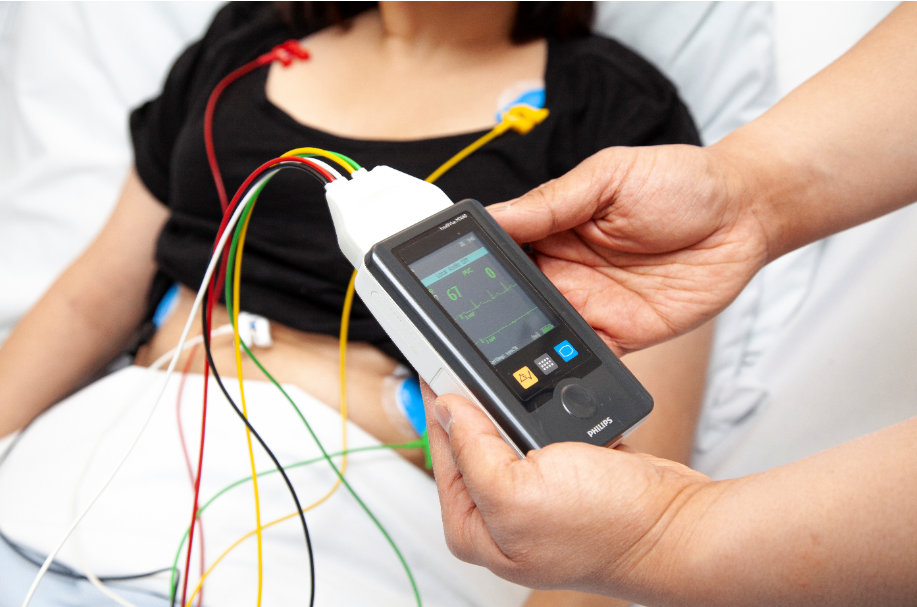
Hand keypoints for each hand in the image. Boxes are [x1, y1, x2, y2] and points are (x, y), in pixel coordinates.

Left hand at [421, 382, 714, 602]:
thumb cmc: (606, 528)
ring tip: (512, 379)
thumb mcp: (517, 491)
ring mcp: (532, 494)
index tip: (436, 364)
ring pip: (503, 432)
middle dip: (474, 405)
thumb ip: (472, 450)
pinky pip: (537, 431)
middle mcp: (498, 515)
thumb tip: (448, 408)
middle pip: (468, 442)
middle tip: (474, 365)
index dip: (440, 406)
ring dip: (508, 404)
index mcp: (472, 529)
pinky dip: (538, 411)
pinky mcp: (563, 474)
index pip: (441, 453)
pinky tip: (544, 398)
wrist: (674, 524)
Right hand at [489, 144, 767, 354]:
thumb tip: (495, 215)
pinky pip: (584, 357)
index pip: (503, 249)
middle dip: (495, 312)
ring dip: (525, 343)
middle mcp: (564, 269)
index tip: (457, 276)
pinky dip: (566, 369)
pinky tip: (552, 369)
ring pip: (541, 333)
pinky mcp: (620, 334)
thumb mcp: (609, 177)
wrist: (746, 214)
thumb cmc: (682, 183)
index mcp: (554, 227)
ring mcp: (590, 304)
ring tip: (508, 349)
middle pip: (514, 298)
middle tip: (478, 322)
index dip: (479, 264)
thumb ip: (552, 201)